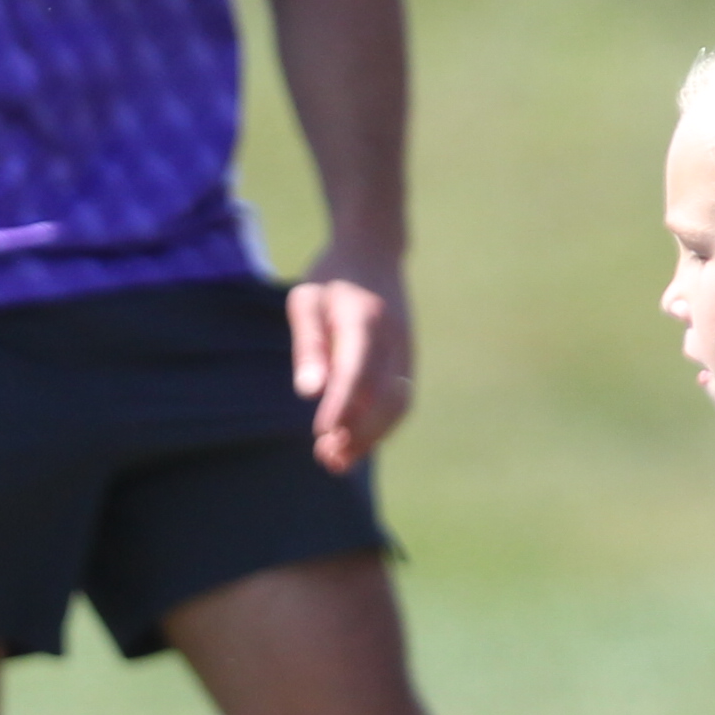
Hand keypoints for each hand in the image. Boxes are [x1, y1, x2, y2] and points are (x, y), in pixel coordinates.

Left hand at [286, 255, 414, 474]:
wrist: (373, 253)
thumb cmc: (330, 279)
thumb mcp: (306, 300)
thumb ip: (308, 344)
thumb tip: (310, 391)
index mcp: (365, 320)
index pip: (357, 371)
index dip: (342, 406)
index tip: (323, 434)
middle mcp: (393, 339)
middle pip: (384, 396)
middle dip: (358, 433)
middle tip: (326, 458)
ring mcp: (406, 350)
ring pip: (398, 405)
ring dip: (371, 438)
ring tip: (339, 462)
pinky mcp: (408, 360)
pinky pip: (401, 401)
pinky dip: (382, 428)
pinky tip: (356, 444)